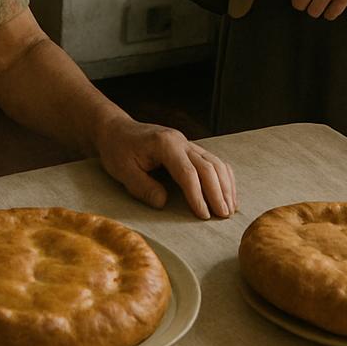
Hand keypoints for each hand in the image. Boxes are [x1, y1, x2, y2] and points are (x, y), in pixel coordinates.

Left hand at [96, 116, 236, 219]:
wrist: (116, 129)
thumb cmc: (117, 149)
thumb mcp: (122, 170)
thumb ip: (142, 186)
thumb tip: (164, 203)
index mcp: (164, 144)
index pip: (187, 172)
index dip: (197, 195)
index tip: (204, 216)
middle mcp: (180, 141)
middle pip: (207, 166)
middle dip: (218, 192)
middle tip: (223, 216)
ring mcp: (187, 143)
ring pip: (215, 162)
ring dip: (225, 185)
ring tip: (230, 209)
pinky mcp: (189, 148)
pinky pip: (213, 160)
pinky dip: (224, 177)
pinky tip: (228, 193)